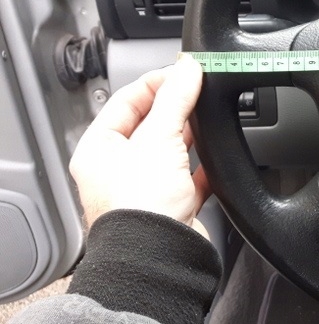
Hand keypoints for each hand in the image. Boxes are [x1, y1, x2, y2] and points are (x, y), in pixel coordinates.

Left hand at [69, 56, 210, 236]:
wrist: (160, 254)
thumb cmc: (140, 205)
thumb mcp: (158, 137)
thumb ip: (176, 98)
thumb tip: (186, 68)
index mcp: (98, 149)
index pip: (126, 101)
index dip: (156, 82)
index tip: (183, 72)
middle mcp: (117, 169)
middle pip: (150, 124)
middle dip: (176, 107)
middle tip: (199, 91)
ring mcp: (146, 187)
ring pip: (171, 149)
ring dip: (190, 135)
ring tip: (208, 121)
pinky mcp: (172, 205)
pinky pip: (190, 177)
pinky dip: (204, 166)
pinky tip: (215, 158)